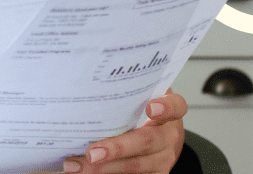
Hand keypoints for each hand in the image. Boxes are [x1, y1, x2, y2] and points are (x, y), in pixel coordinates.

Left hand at [53, 88, 187, 173]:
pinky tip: (84, 173)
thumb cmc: (145, 113)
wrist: (163, 137)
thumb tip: (88, 87)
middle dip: (117, 148)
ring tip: (76, 166)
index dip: (165, 107)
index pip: (176, 106)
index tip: (150, 108)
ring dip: (103, 168)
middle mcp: (169, 136)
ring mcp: (164, 158)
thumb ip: (126, 94)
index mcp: (169, 112)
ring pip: (135, 166)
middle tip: (92, 153)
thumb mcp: (142, 98)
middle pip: (147, 141)